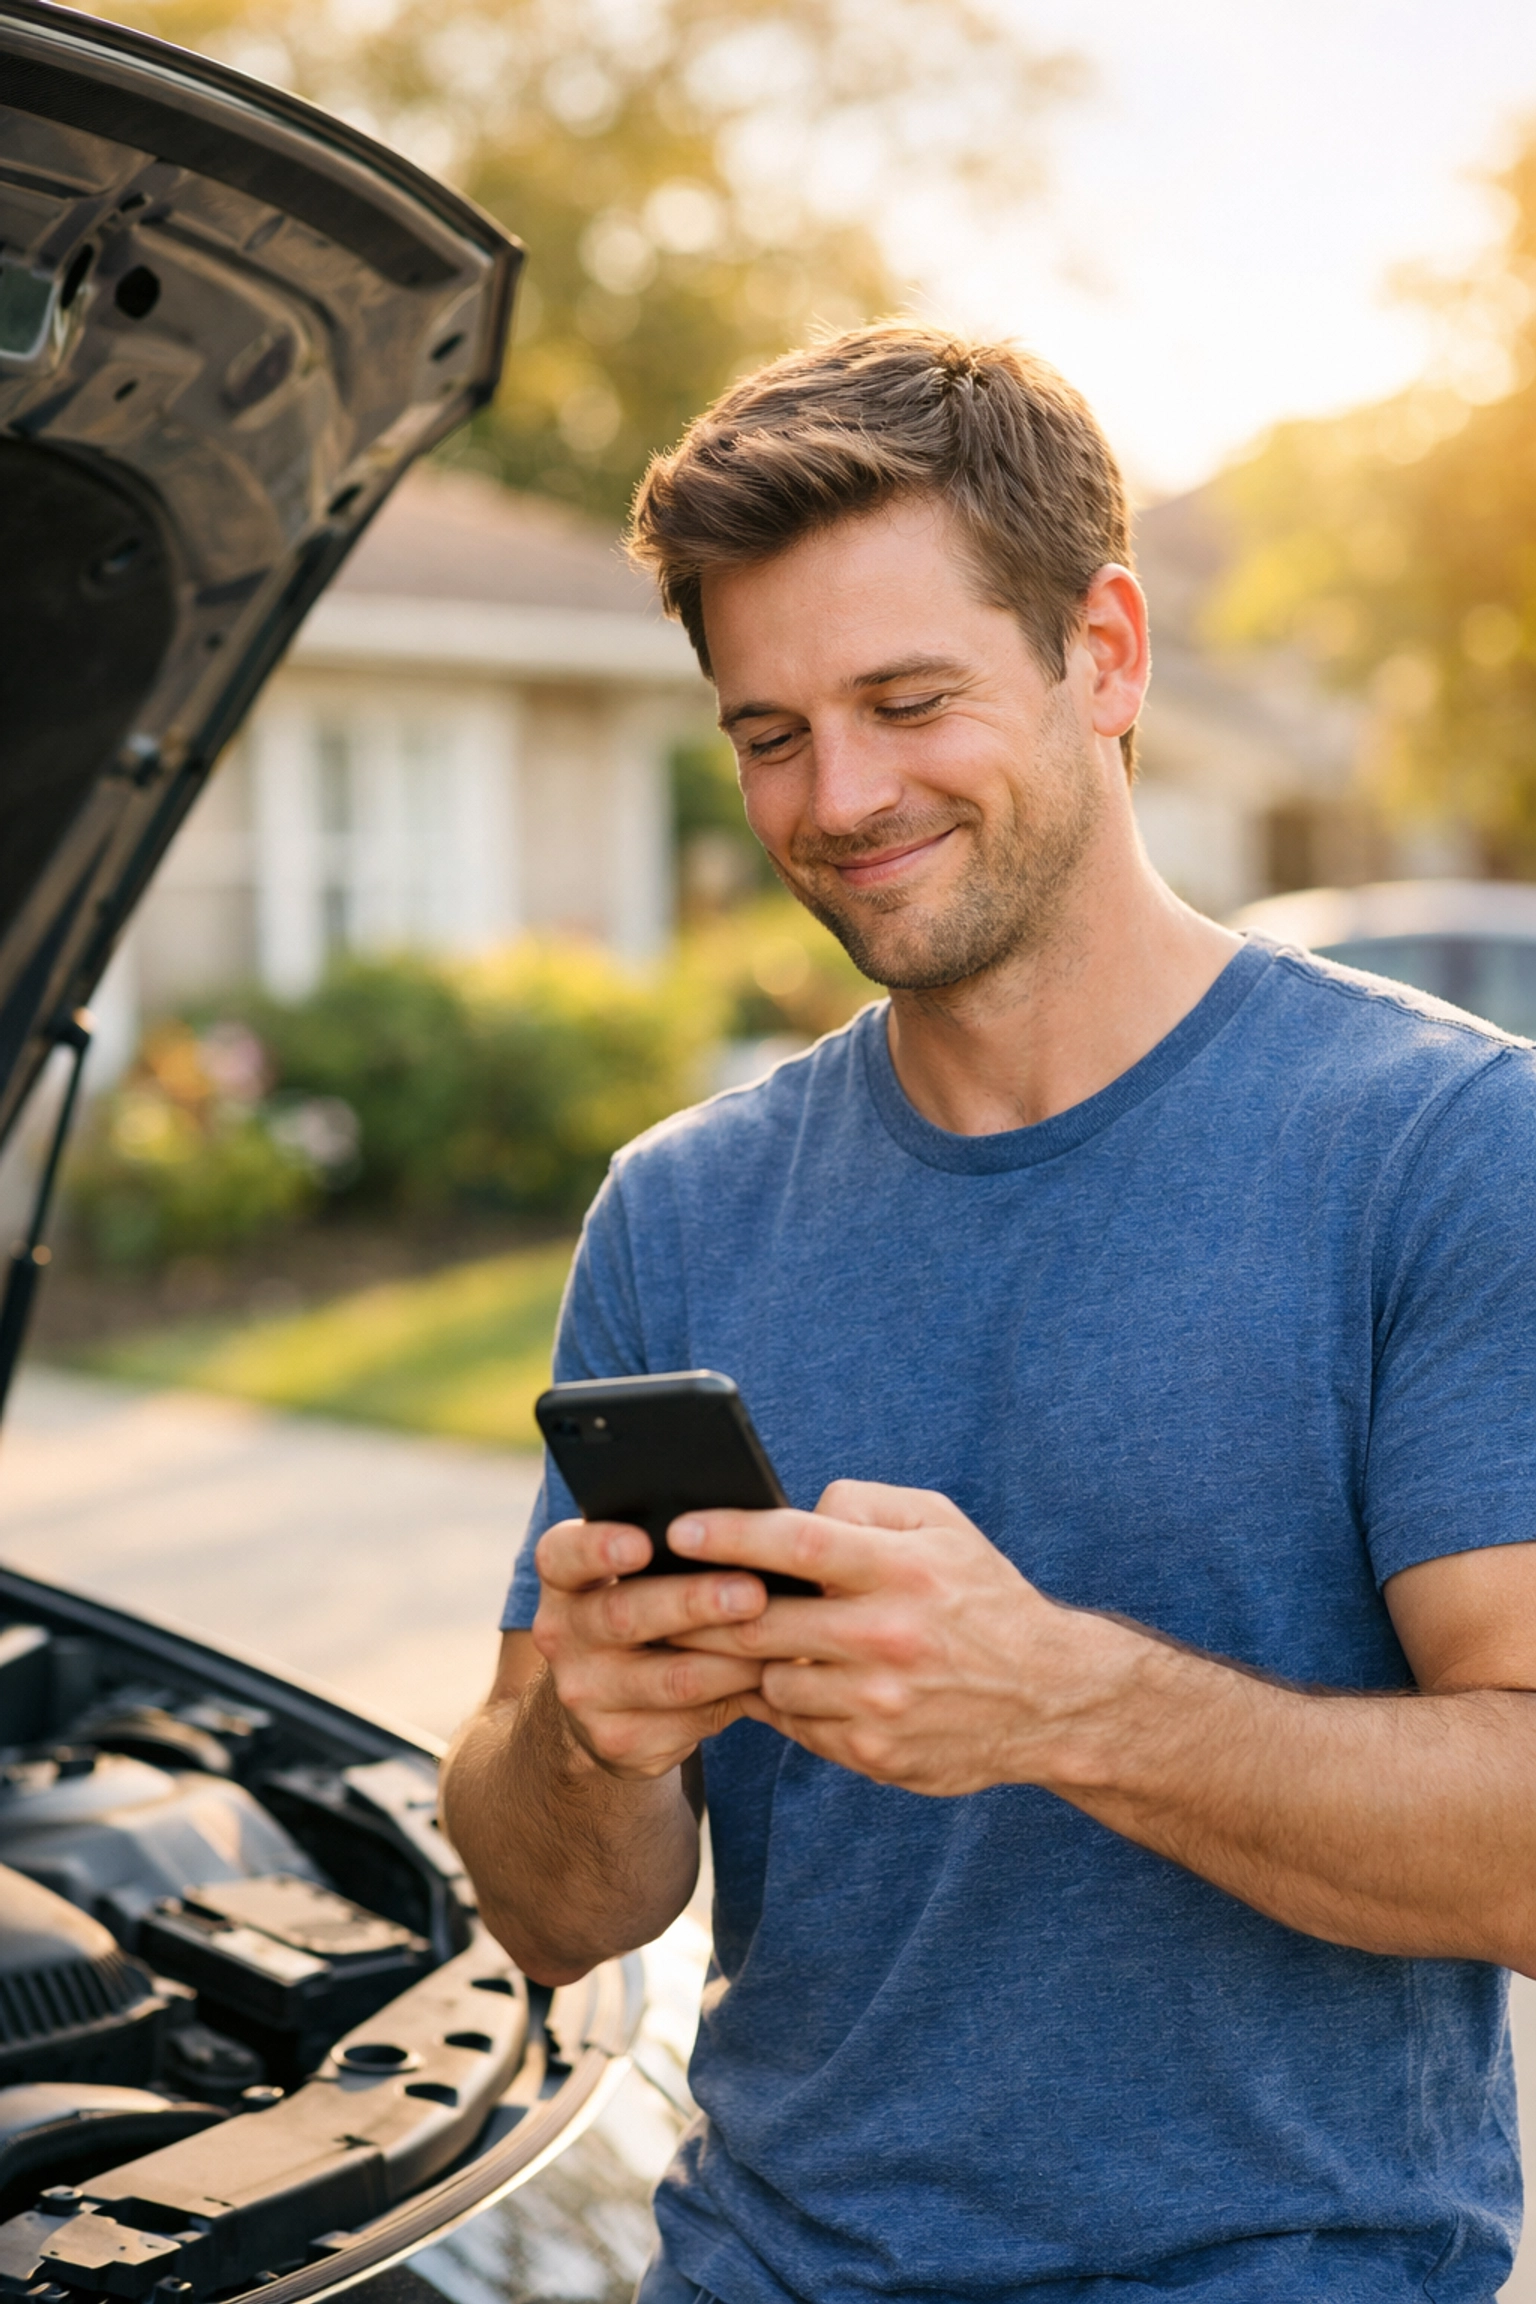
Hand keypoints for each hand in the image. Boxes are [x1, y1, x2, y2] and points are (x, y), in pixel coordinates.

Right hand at [531, 1518, 769, 1778]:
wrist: (604, 1701)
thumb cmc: (644, 1608)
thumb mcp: (635, 1574)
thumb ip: (674, 1549)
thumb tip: (754, 1526)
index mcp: (565, 1577)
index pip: (565, 1555)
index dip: (600, 1547)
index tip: (644, 1542)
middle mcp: (562, 1634)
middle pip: (626, 1614)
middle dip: (694, 1602)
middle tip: (752, 1593)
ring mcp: (585, 1694)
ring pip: (672, 1678)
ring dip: (734, 1659)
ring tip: (785, 1640)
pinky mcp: (620, 1740)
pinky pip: (693, 1720)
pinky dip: (739, 1697)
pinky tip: (773, 1680)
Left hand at [669, 1481, 1112, 1795]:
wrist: (1048, 1698)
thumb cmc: (980, 1597)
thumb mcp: (942, 1525)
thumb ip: (863, 1506)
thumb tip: (788, 1514)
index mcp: (902, 1569)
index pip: (796, 1543)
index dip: (728, 1534)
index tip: (679, 1531)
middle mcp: (887, 1637)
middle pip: (758, 1621)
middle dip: (700, 1609)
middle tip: (664, 1596)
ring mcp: (877, 1704)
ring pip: (768, 1678)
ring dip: (749, 1660)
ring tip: (746, 1641)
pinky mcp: (871, 1754)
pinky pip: (793, 1724)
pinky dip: (784, 1701)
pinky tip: (796, 1681)